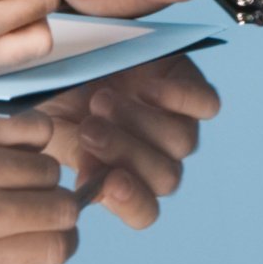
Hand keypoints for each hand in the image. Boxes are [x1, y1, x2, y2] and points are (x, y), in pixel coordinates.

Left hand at [0, 96, 80, 263]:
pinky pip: (34, 129)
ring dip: (35, 164)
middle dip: (53, 200)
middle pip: (63, 207)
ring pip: (50, 166)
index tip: (53, 224)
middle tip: (31, 191)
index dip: (61, 236)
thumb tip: (36, 240)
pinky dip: (26, 132)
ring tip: (5, 162)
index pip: (56, 250)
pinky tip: (2, 137)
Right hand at [30, 53, 223, 227]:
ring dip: (140, 123)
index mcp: (125, 180)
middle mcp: (157, 158)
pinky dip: (178, 98)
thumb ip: (75, 157)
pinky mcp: (194, 90)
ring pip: (182, 142)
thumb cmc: (59, 98)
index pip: (144, 212)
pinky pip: (207, 104)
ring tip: (101, 101)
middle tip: (89, 129)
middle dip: (125, 153)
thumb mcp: (55, 129)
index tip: (110, 183)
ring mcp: (179, 125)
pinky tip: (145, 88)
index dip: (132, 203)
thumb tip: (91, 190)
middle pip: (166, 178)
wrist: (72, 52)